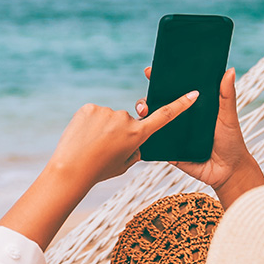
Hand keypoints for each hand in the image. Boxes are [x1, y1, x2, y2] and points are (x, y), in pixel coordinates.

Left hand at [0, 91, 200, 251]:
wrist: (70, 169)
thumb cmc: (99, 170)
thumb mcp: (124, 165)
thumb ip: (135, 150)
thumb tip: (136, 140)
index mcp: (138, 135)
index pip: (164, 116)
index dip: (180, 105)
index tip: (193, 93)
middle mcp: (125, 120)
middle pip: (126, 121)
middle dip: (117, 132)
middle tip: (103, 148)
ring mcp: (107, 112)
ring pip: (108, 118)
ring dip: (101, 128)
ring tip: (90, 144)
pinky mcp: (90, 107)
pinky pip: (93, 113)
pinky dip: (88, 123)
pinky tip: (82, 136)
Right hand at [136, 67, 263, 207]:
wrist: (228, 171)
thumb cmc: (231, 140)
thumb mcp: (228, 116)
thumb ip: (227, 95)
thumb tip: (229, 70)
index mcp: (192, 106)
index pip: (173, 89)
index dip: (160, 80)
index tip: (150, 71)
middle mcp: (179, 118)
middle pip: (158, 104)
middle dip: (145, 100)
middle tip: (144, 102)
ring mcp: (172, 134)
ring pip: (153, 123)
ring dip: (143, 118)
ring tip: (142, 114)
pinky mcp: (168, 151)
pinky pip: (153, 144)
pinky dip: (145, 139)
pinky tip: (138, 134)